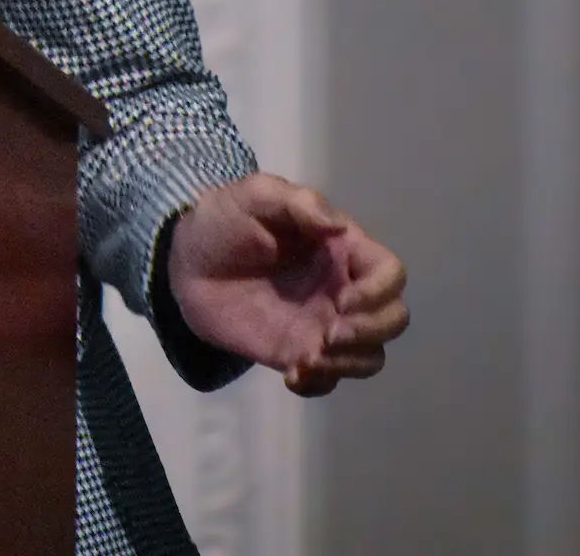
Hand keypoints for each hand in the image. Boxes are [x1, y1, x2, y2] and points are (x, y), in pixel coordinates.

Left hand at [166, 173, 408, 395]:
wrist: (186, 263)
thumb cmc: (225, 220)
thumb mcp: (256, 195)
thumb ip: (299, 202)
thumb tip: (338, 227)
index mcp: (342, 249)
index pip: (391, 273)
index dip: (380, 292)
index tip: (343, 300)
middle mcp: (342, 289)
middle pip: (393, 318)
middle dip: (371, 331)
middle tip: (328, 334)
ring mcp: (323, 325)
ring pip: (370, 355)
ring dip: (350, 363)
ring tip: (307, 359)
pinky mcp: (299, 353)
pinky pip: (329, 381)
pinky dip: (319, 384)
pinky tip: (291, 375)